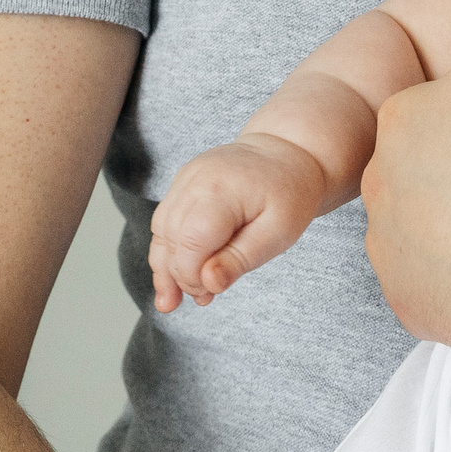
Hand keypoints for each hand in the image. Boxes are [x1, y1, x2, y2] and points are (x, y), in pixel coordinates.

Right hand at [146, 132, 326, 311]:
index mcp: (222, 190)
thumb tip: (207, 283)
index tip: (209, 294)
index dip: (192, 277)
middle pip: (171, 239)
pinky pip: (165, 220)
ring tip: (176, 298)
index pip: (191, 243)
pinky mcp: (183, 182)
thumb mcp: (280, 232)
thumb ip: (241, 259)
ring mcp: (187, 178)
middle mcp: (197, 179)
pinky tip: (178, 273)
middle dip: (179, 276)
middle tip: (202, 299)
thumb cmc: (289, 194)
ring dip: (166, 266)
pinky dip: (169, 248)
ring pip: (162, 231)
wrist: (289, 152)